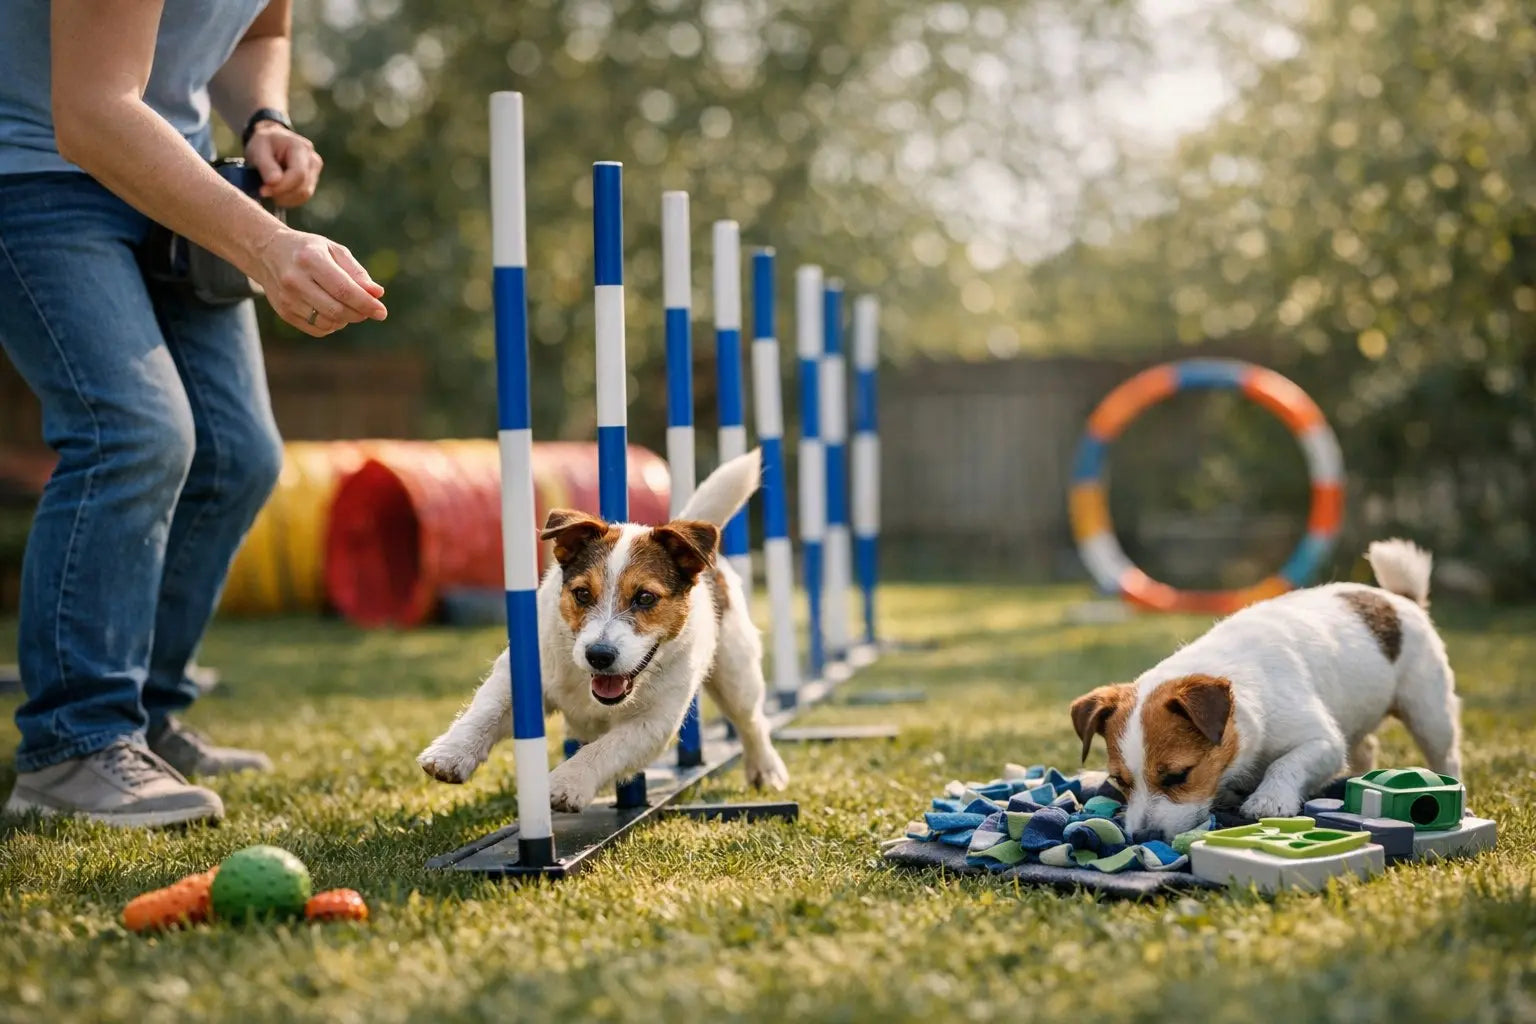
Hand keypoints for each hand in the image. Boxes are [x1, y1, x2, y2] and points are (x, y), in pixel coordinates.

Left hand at [244, 122, 322, 206]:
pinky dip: (288, 199)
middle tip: (263, 191)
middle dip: (281, 193)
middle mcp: (313, 160)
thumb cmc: (263, 144)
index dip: (282, 186)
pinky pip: (302, 198)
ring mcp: (315, 172)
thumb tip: (274, 181)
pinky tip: (277, 191)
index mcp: (301, 147)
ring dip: (284, 198)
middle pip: (303, 188)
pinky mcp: (312, 182)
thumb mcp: (258, 150)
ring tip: (269, 189)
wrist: (270, 143)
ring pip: (304, 195)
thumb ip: (266, 166)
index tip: (262, 191)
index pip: (299, 174)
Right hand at [250, 227, 386, 336]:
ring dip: (346, 320)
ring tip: (349, 306)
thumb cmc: (309, 250)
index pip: (343, 290)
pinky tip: (333, 311)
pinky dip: (332, 325)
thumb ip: (357, 272)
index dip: (366, 304)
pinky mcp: (283, 312)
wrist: (267, 252)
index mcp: (310, 259)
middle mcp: (295, 280)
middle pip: (337, 310)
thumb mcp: (334, 250)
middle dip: (359, 314)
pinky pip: (317, 329)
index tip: (382, 312)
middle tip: (369, 309)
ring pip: (328, 323)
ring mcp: (287, 298)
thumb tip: (377, 293)